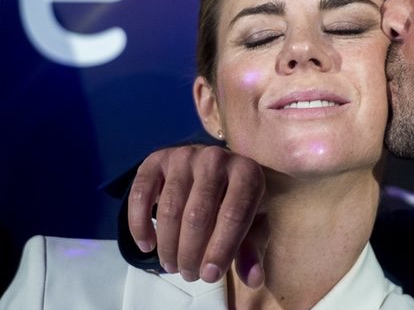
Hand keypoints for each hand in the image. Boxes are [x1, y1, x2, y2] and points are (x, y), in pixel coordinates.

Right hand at [127, 145, 265, 284]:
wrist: (216, 168)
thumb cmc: (237, 201)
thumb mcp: (252, 224)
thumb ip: (252, 250)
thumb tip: (253, 279)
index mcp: (247, 173)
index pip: (233, 215)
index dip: (221, 249)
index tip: (210, 275)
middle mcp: (216, 158)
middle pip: (198, 214)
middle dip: (190, 252)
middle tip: (189, 275)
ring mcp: (185, 155)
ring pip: (170, 207)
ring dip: (168, 244)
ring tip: (172, 265)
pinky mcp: (158, 158)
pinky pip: (140, 193)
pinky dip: (139, 224)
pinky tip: (147, 245)